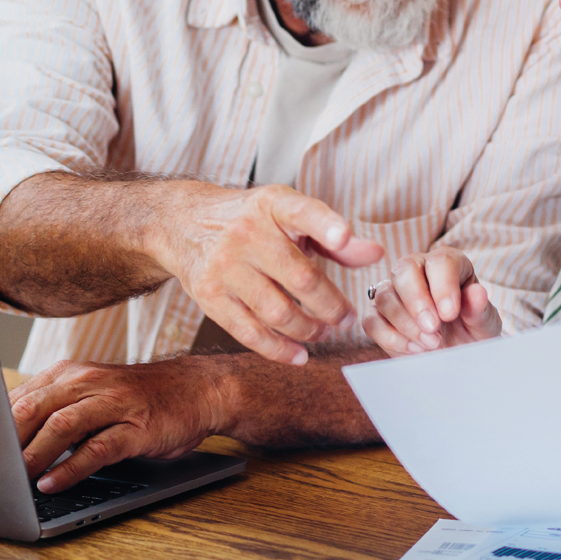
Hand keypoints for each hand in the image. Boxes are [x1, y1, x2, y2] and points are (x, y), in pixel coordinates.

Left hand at [10, 357, 233, 493]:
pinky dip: (70, 468)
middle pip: (34, 408)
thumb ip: (54, 410)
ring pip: (61, 425)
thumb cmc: (137, 398)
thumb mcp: (91, 394)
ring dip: (33, 455)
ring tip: (13, 481)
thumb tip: (5, 440)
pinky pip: (96, 448)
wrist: (196, 389)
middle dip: (6, 442)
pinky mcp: (135, 427)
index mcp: (70, 374)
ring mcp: (113, 403)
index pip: (19, 398)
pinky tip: (52, 483)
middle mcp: (88, 382)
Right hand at [152, 182, 383, 364]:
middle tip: (346, 318)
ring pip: (278, 312)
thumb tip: (375, 254)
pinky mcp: (210, 295)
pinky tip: (298, 354)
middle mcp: (247, 233)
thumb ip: (333, 239)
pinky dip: (279, 350)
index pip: (303, 212)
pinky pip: (250, 332)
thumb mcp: (289, 216)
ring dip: (309, 330)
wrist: (184, 223)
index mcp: (273, 205)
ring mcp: (226, 266)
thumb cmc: (250, 220)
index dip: (325, 225)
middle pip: (301, 278)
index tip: (344, 235)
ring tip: (323, 332)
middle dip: (332, 307)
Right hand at [362, 246, 501, 355]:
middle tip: (433, 329)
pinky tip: (414, 350)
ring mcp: (394, 291)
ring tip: (431, 344)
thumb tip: (477, 293)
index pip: (439, 262)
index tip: (449, 314)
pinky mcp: (378, 315)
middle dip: (416, 302)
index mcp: (447, 264)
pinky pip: (371, 321)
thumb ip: (479, 309)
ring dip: (406, 324)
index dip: (443, 287)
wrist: (458, 355)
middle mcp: (417, 270)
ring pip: (384, 296)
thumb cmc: (472, 331)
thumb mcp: (483, 324)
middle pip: (403, 270)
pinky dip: (391, 338)